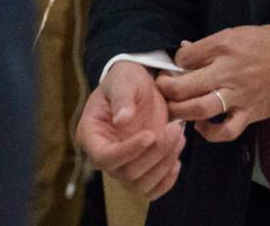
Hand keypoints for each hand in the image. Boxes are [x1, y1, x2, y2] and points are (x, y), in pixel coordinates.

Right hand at [75, 61, 185, 199]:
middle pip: (126, 173)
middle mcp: (104, 154)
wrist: (141, 84)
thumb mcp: (124, 80)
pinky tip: (177, 161)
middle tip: (175, 128)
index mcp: (91, 135)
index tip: (151, 135)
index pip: (104, 157)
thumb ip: (122, 98)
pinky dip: (166, 181)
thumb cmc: (127, 79)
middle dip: (155, 153)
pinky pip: (150, 189)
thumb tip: (121, 119)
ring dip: (164, 165)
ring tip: (179, 136)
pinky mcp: (140, 168)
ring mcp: (122, 164)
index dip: (128, 151)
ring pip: (140, 184)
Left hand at [155, 24, 269, 142]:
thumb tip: (187, 50)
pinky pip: (225, 131)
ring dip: (180, 112)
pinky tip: (202, 126)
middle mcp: (228, 70)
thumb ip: (213, 44)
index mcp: (226, 44)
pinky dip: (209, 133)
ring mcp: (239, 95)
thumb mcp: (242, 32)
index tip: (177, 67)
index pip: (185, 57)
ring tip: (175, 110)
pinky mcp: (250, 113)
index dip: (175, 63)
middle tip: (163, 90)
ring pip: (198, 109)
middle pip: (183, 85)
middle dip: (166, 89)